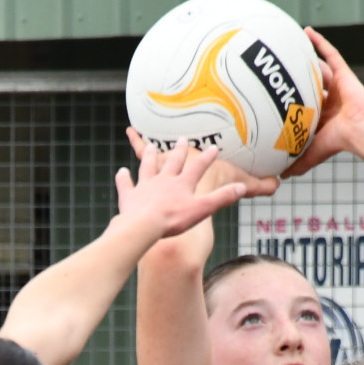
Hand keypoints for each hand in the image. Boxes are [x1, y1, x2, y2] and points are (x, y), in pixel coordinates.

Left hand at [113, 136, 250, 240]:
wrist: (144, 225)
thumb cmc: (173, 219)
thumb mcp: (202, 210)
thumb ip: (222, 198)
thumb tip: (242, 188)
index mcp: (182, 183)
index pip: (198, 168)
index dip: (207, 158)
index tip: (214, 148)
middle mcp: (163, 180)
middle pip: (173, 162)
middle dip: (179, 151)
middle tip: (182, 139)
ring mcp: (145, 186)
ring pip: (148, 167)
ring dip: (150, 157)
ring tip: (152, 147)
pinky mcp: (129, 196)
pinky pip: (125, 185)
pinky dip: (123, 178)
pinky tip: (121, 173)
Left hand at [280, 27, 363, 179]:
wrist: (359, 130)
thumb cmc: (339, 142)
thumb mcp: (312, 153)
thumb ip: (297, 163)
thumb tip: (280, 178)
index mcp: (323, 116)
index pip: (305, 106)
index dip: (294, 102)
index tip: (277, 97)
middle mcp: (330, 99)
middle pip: (311, 85)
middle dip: (299, 79)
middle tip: (279, 71)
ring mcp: (337, 85)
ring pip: (320, 68)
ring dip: (308, 58)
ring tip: (290, 48)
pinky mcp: (344, 73)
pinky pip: (330, 54)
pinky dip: (320, 42)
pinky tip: (306, 31)